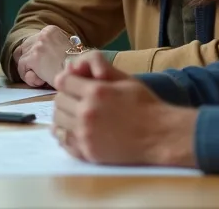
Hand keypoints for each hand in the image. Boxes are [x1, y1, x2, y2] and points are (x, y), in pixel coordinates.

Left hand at [13, 25, 74, 87]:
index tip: (39, 65)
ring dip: (29, 72)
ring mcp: (38, 46)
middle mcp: (43, 35)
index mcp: (51, 30)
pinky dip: (29, 78)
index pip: (32, 41)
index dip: (32, 54)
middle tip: (36, 73)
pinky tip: (41, 80)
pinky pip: (22, 69)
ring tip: (42, 78)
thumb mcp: (65, 48)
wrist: (79, 73)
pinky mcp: (34, 57)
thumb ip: (51, 48)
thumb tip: (39, 56)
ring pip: (22, 60)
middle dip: (27, 62)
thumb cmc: (75, 66)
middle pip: (23, 48)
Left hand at [50, 52, 197, 167]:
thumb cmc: (145, 105)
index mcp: (95, 92)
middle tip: (78, 100)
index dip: (68, 81)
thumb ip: (100, 70)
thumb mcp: (125, 79)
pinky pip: (64, 140)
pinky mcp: (87, 152)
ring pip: (58, 121)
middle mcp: (86, 112)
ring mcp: (85, 134)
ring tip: (77, 116)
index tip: (74, 85)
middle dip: (67, 98)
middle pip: (58, 101)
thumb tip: (74, 65)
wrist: (160, 136)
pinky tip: (76, 130)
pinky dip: (65, 134)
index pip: (63, 81)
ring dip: (65, 116)